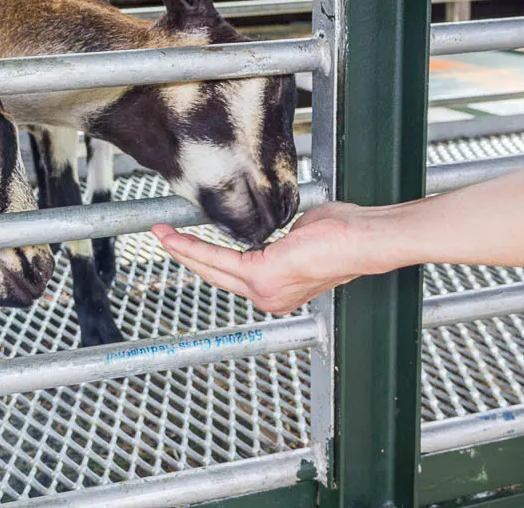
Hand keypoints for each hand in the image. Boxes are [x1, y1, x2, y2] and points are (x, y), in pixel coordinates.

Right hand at [153, 202, 384, 313]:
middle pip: (216, 275)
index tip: (187, 245)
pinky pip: (219, 259)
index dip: (207, 259)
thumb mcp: (301, 234)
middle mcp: (269, 297)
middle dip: (185, 255)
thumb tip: (269, 226)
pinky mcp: (261, 275)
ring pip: (213, 268)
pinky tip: (177, 239)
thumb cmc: (343, 235)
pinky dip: (194, 248)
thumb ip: (278, 235)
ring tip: (162, 236)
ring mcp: (264, 291)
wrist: (361, 241)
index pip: (234, 274)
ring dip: (184, 251)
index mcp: (278, 289)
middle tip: (162, 238)